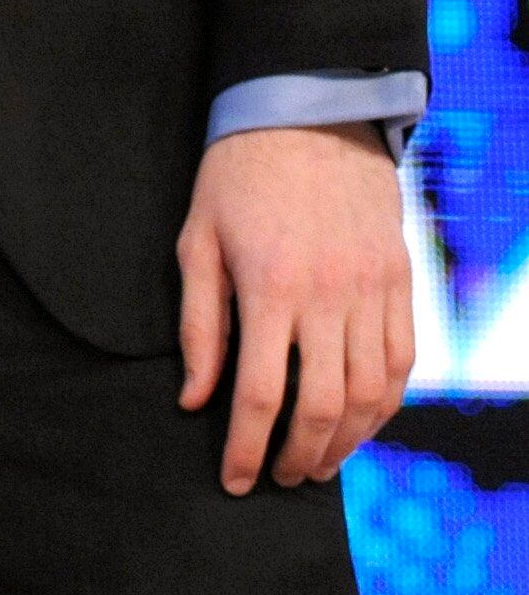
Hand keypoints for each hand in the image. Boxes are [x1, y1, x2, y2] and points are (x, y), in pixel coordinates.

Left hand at [177, 122, 413, 492]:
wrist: (307, 115)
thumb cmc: (237, 176)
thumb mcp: (197, 239)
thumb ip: (198, 324)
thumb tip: (195, 399)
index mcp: (268, 285)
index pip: (259, 393)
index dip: (244, 446)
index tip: (233, 478)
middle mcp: (327, 295)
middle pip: (321, 407)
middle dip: (297, 456)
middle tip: (277, 477)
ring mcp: (371, 291)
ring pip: (368, 395)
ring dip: (344, 442)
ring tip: (316, 463)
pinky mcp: (399, 283)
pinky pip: (400, 363)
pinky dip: (382, 406)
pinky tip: (358, 423)